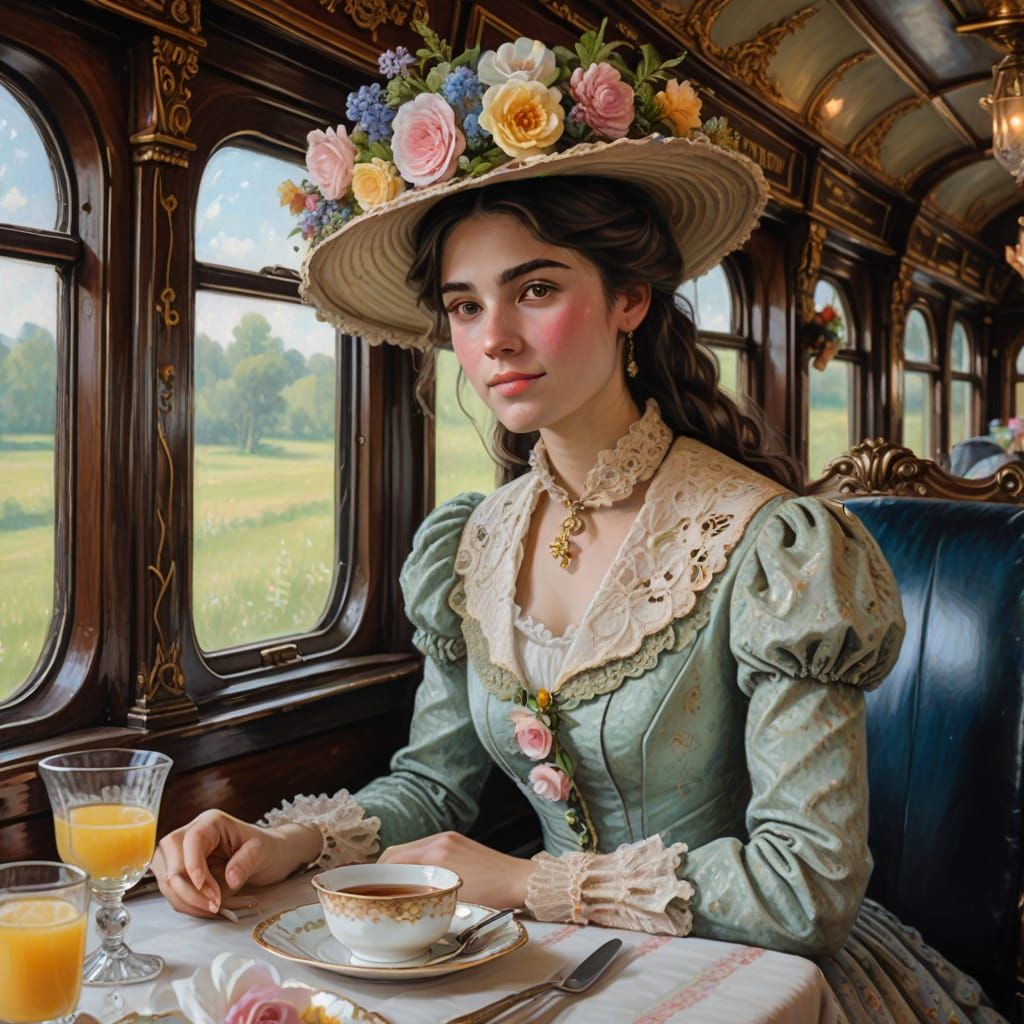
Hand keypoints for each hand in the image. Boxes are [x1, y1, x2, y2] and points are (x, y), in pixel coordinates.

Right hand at [151, 809, 320, 916]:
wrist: (271, 856)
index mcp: (211, 822)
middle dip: (187, 889)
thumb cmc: (267, 848)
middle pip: (170, 861)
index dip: (193, 867)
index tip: (209, 892)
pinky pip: (173, 891)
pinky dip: (186, 904)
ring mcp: (182, 853)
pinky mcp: (181, 872)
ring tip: (212, 910)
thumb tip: (229, 879)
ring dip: (184, 900)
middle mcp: (191, 834)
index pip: (191, 841)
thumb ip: (245, 863)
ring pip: (166, 879)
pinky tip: (206, 909)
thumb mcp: (262, 852)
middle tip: (212, 905)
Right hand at [378, 832, 534, 908]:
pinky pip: (423, 846)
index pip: (392, 862)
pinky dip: (412, 859)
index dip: (375, 877)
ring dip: (396, 864)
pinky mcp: (453, 838)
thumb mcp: (452, 900)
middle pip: (395, 852)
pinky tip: (414, 874)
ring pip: (408, 848)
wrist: (519, 880)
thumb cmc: (492, 896)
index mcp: (436, 857)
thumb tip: (399, 897)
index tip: (366, 891)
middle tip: (373, 888)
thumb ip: (423, 894)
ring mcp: (446, 837)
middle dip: (381, 869)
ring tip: (391, 884)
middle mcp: (438, 842)